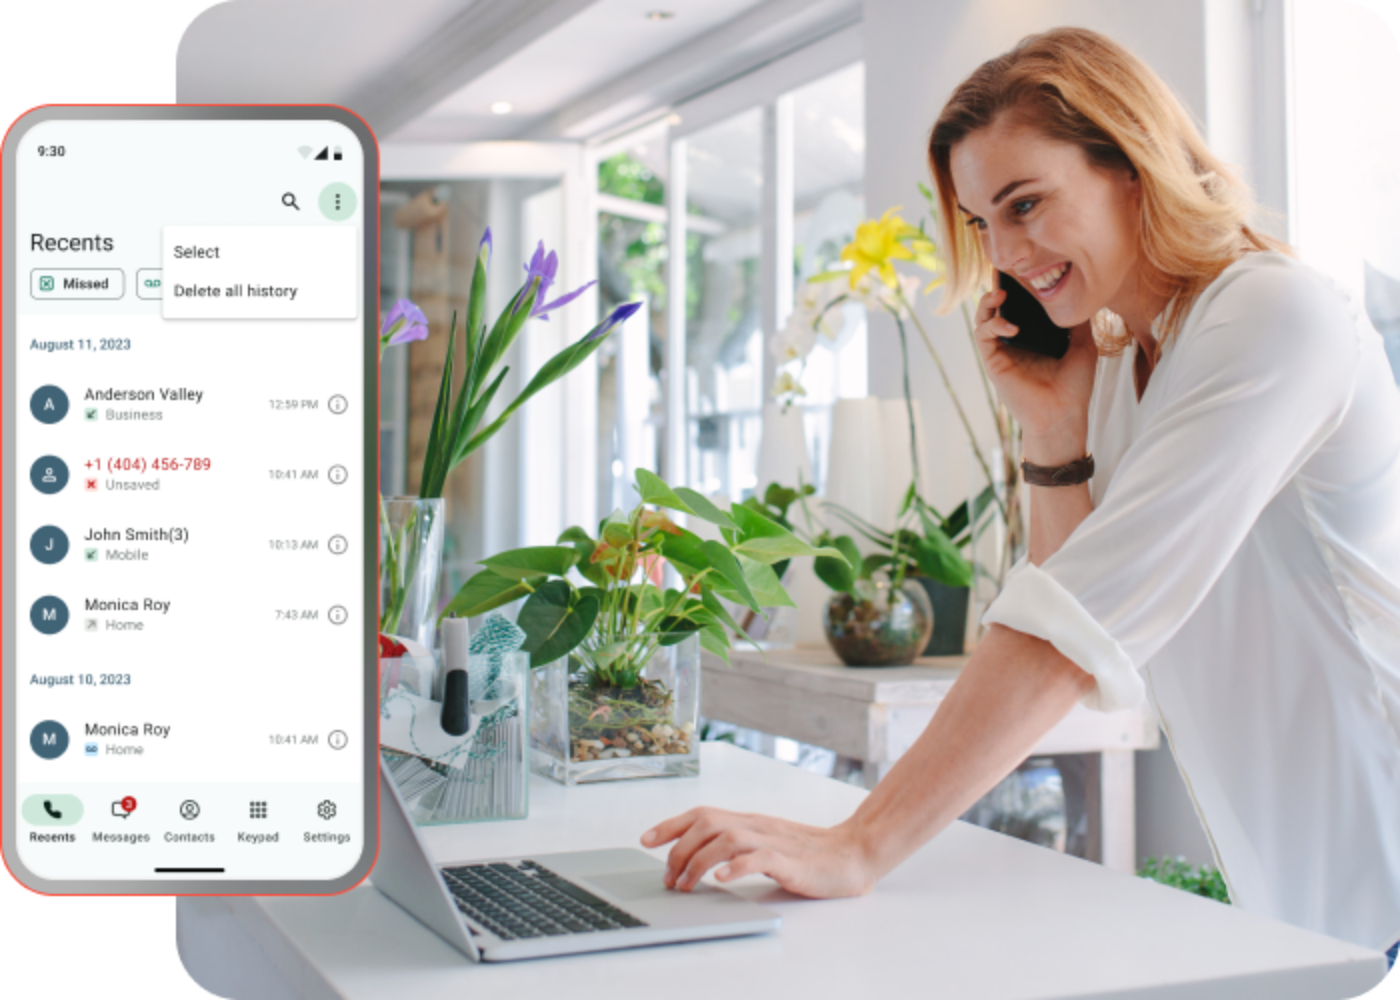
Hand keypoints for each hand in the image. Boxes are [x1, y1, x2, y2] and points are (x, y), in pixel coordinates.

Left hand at [640, 807, 873, 897]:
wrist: (852, 854)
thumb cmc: (808, 854)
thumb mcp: (766, 845)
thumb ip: (738, 847)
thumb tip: (699, 860)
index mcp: (749, 822)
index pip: (702, 813)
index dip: (671, 824)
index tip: (646, 839)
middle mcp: (756, 826)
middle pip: (707, 823)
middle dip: (678, 849)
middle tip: (668, 878)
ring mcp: (773, 841)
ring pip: (726, 839)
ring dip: (698, 862)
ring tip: (686, 884)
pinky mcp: (790, 861)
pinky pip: (758, 859)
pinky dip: (736, 867)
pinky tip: (721, 880)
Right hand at [974, 287, 1097, 462]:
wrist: (1063, 414)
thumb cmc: (1074, 387)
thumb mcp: (1083, 346)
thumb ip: (1079, 322)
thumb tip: (1083, 296)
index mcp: (1033, 338)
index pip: (1019, 307)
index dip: (1016, 289)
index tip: (1020, 270)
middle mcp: (1014, 343)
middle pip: (997, 309)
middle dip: (996, 289)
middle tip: (1003, 275)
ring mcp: (1002, 352)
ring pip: (983, 320)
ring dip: (986, 304)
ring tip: (999, 294)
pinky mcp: (993, 363)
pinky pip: (983, 338)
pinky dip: (992, 326)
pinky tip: (1010, 327)